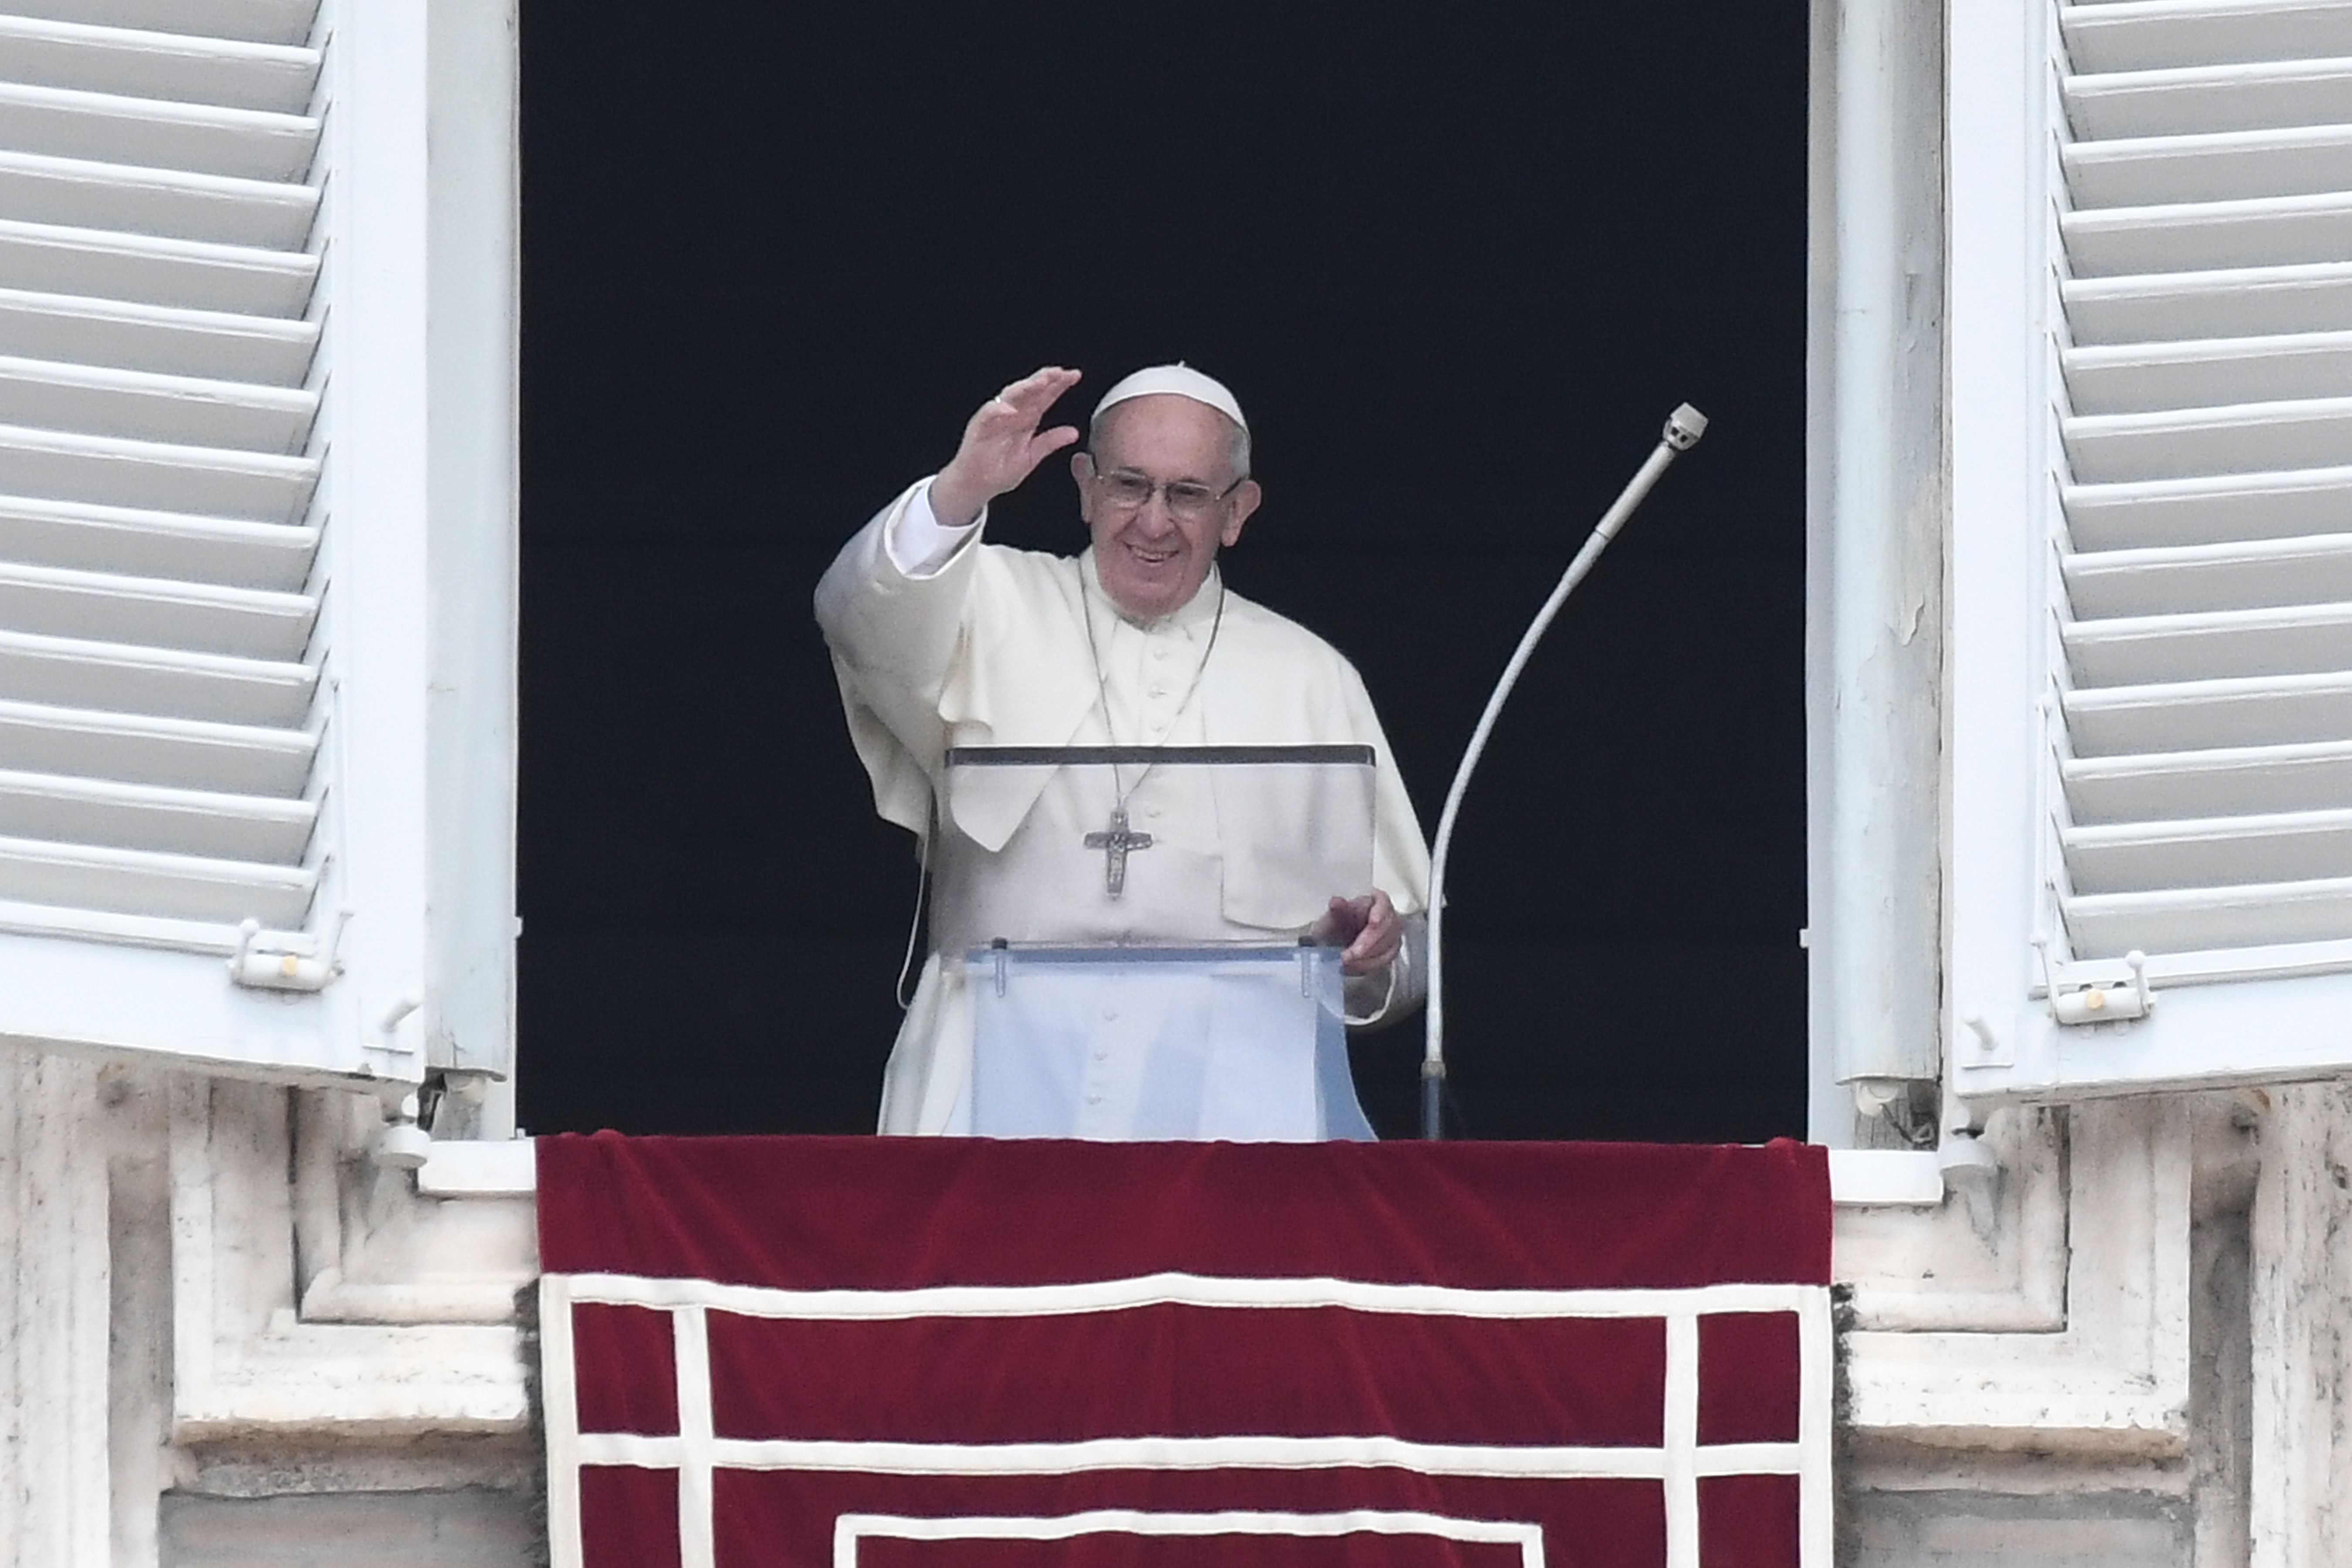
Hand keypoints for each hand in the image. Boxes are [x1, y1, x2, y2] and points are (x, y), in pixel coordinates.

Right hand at [930, 366, 1083, 526]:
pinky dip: (998, 410)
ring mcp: (995, 418)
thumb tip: (1074, 433)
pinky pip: (988, 414)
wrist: (977, 486)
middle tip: (1059, 372)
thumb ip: (1051, 442)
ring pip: (1010, 396)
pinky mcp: (979, 427)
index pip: (1045, 397)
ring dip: (1025, 387)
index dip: (1059, 385)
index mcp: (1027, 418)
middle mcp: (1013, 413)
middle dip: (1044, 379)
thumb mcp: (1032, 456)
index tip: (1074, 375)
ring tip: (1040, 382)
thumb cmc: (1000, 470)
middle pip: (1030, 390)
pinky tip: (1011, 409)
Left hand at [1312, 891, 1402, 977]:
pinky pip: (1384, 962)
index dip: (1381, 912)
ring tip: (1347, 961)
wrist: (1336, 941)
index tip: (1373, 922)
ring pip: (1388, 948)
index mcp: (1377, 901)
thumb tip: (1336, 902)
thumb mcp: (1333, 915)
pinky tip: (1353, 967)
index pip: (1384, 903)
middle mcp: (1388, 918)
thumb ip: (1337, 908)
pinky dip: (1367, 966)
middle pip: (1388, 929)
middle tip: (1351, 953)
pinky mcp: (1389, 953)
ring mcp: (1392, 936)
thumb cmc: (1338, 924)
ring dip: (1367, 958)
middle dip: (1368, 943)